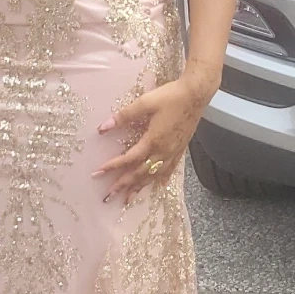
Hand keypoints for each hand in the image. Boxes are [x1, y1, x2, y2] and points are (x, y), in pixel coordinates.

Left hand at [92, 74, 210, 204]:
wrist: (196, 94)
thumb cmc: (171, 96)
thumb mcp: (145, 102)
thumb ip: (124, 116)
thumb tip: (103, 127)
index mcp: (153, 140)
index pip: (129, 159)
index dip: (113, 167)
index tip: (98, 173)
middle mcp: (163, 151)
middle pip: (140, 173)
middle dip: (123, 185)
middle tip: (109, 196)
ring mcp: (173, 152)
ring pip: (154, 175)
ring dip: (140, 187)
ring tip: (128, 199)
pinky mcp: (180, 149)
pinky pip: (169, 170)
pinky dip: (161, 179)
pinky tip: (159, 186)